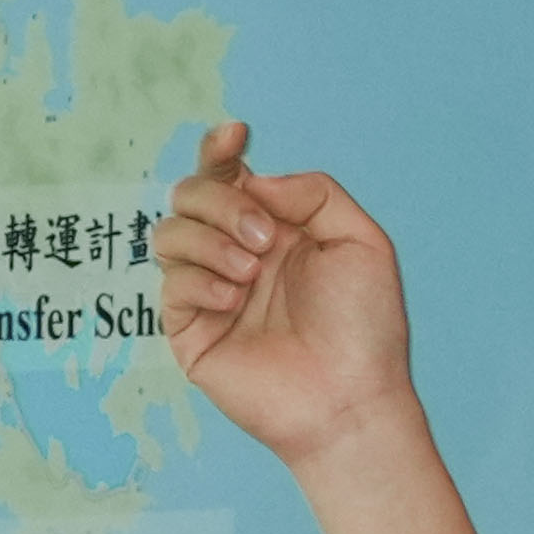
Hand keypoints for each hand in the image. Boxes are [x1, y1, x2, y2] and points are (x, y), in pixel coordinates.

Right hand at [155, 119, 418, 468]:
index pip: (230, 175)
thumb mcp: (360, 240)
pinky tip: (234, 301)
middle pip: (191, 193)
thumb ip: (312, 192)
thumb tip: (255, 178)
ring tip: (252, 275)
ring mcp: (210, 291)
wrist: (350, 398)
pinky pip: (170, 283)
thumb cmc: (365, 327)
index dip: (221, 149)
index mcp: (276, 229)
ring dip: (210, 240)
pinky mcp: (191, 330)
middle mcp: (237, 253)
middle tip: (265, 240)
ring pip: (168, 231)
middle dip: (223, 202)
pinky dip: (201, 281)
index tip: (237, 135)